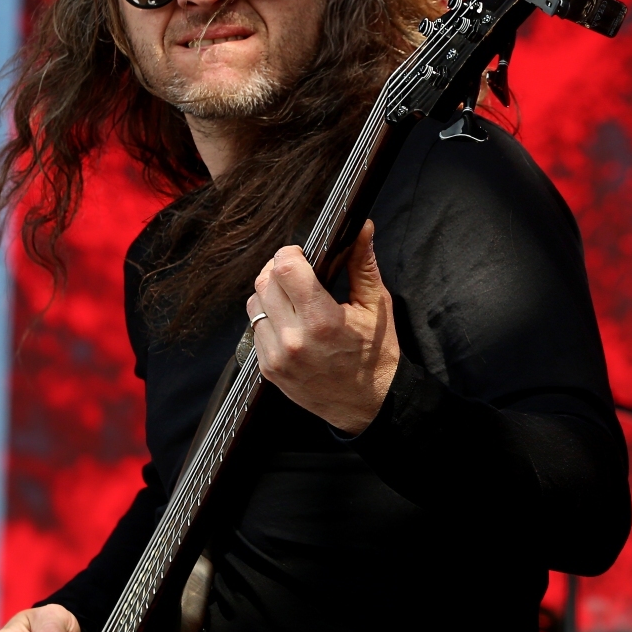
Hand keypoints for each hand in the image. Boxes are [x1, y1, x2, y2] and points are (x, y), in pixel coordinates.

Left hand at [246, 219, 399, 433]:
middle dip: (279, 270)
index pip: (285, 269)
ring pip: (253, 304)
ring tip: (294, 299)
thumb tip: (362, 226)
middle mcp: (294, 340)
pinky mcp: (268, 369)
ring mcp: (277, 357)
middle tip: (299, 274)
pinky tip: (291, 323)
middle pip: (264, 282)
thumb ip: (363, 264)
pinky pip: (255, 329)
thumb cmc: (377, 355)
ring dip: (269, 293)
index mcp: (323, 321)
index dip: (290, 253)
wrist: (369, 406)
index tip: (302, 254)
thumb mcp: (376, 307)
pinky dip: (268, 318)